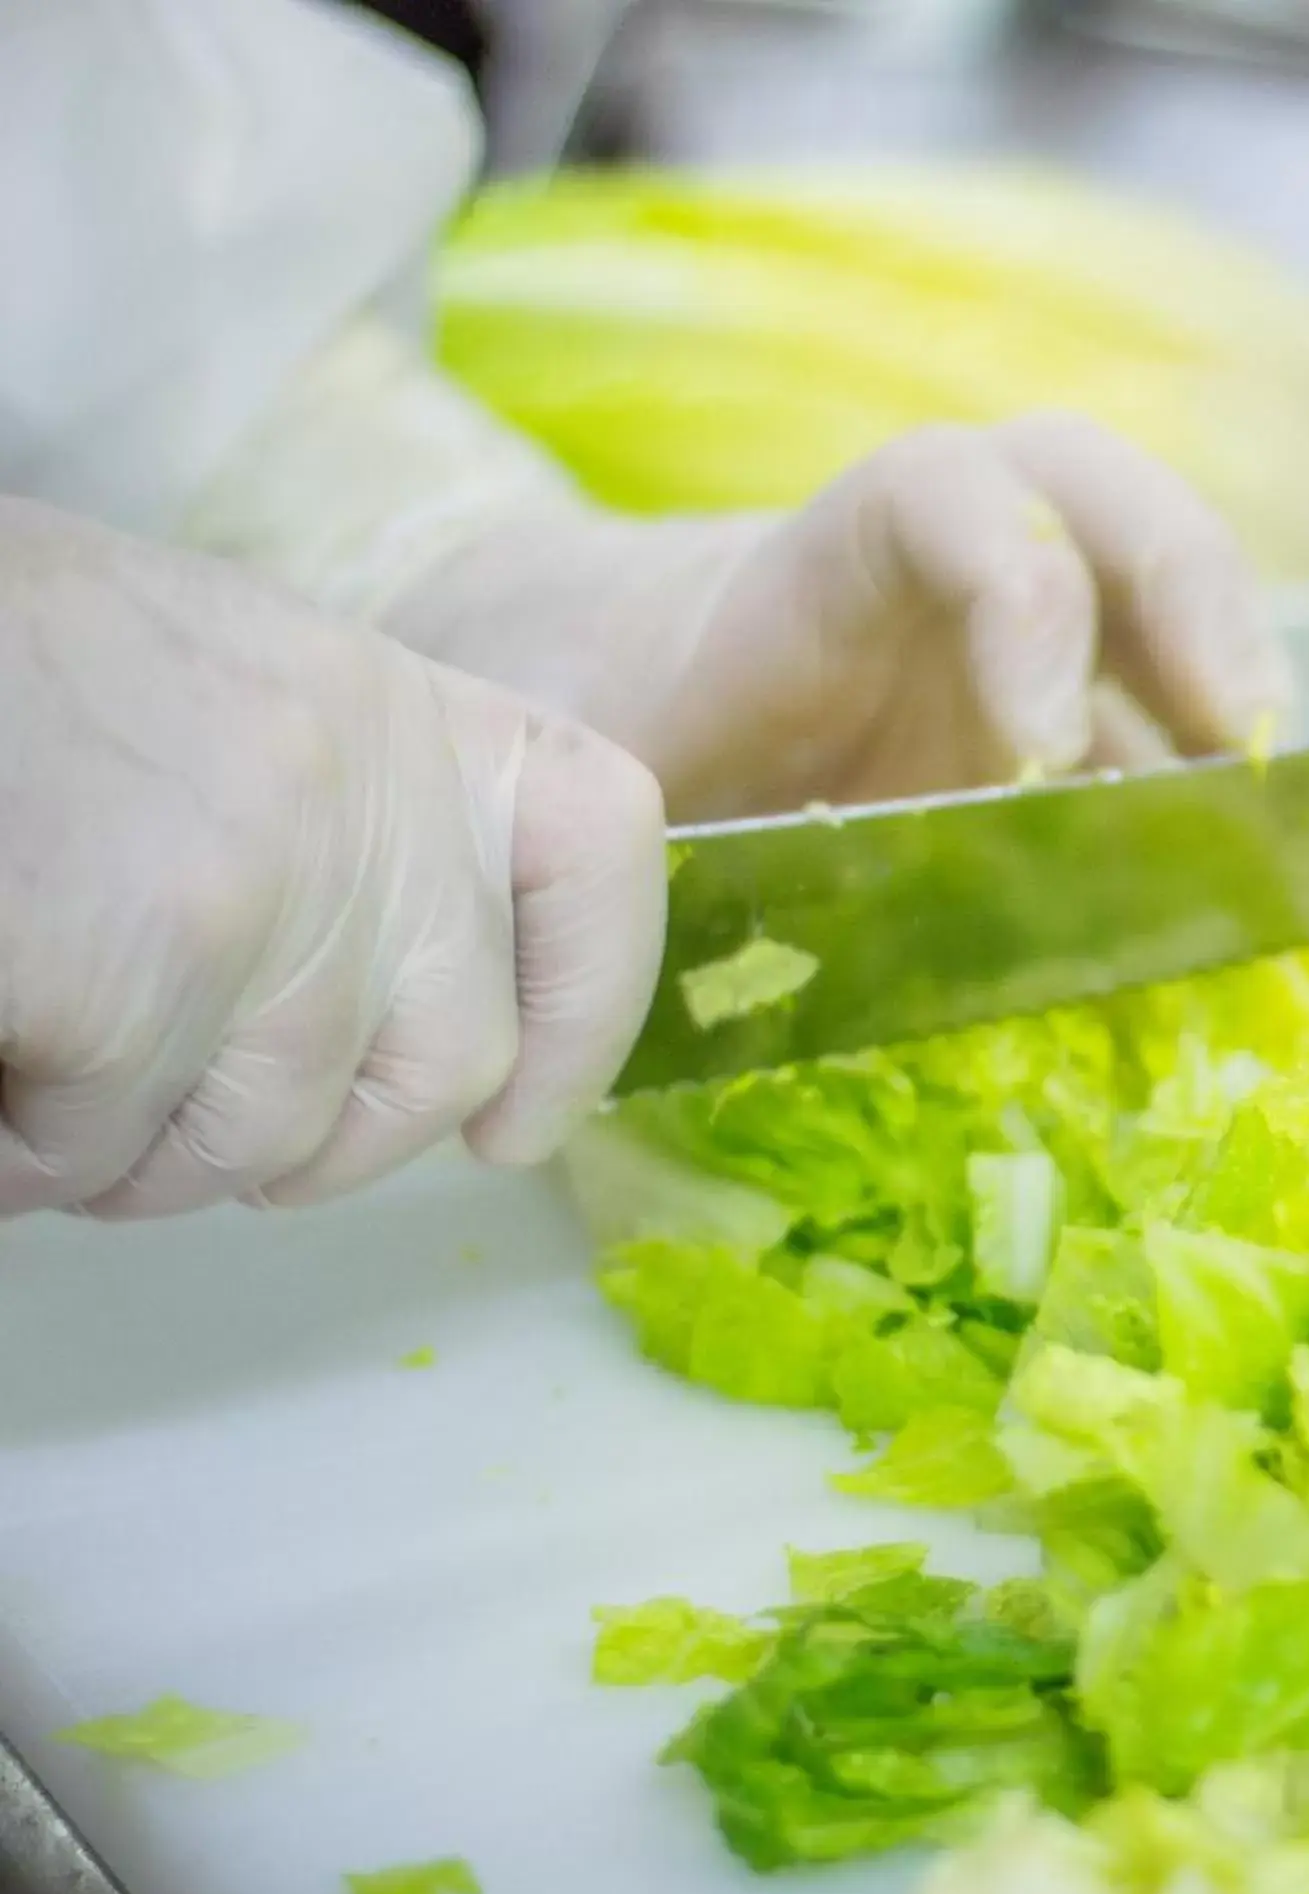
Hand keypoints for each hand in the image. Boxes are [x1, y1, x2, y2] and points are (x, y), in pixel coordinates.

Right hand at [0, 499, 664, 1219]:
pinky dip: (25, 1155)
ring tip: (44, 1081)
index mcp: (400, 709)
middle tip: (174, 1123)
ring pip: (264, 1139)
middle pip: (443, 1062)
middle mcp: (369, 800)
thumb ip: (336, 825)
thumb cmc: (8, 672)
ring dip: (137, 1155)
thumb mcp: (223, 697)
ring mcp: (266, 894)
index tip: (519, 1116)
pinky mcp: (138, 978)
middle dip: (314, 1146)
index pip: (598, 840)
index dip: (587, 1001)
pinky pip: (106, 1147)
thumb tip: (377, 1010)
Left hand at [382, 415, 1293, 821]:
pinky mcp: (1055, 721)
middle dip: (1193, 593)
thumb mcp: (578, 766)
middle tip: (1245, 736)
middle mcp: (938, 572)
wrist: (599, 697)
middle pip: (1101, 495)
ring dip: (1233, 685)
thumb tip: (663, 932)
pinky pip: (1161, 722)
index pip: (943, 495)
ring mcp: (1013, 638)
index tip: (1035, 749)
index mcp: (814, 567)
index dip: (1020, 586)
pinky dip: (1215, 789)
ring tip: (1282, 819)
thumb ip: (620, 821)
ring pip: (1160, 594)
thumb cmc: (584, 729)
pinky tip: (1239, 878)